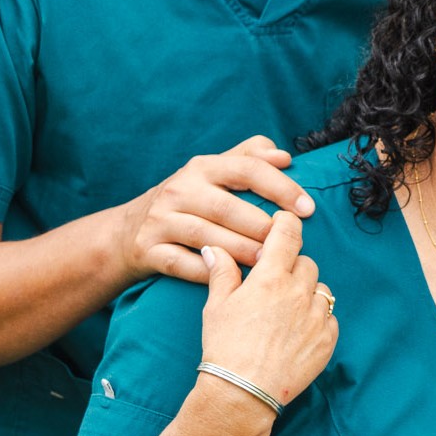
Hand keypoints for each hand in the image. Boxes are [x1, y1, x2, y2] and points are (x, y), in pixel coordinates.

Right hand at [117, 137, 314, 286]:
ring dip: (240, 250)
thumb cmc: (191, 198)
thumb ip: (250, 156)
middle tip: (289, 244)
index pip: (247, 169)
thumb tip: (284, 157)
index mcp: (203, 167)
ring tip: (268, 262)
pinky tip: (233, 278)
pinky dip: (207, 272)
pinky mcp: (148, 250)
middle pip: (226, 207)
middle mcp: (179, 190)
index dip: (281, 187)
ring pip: (205, 236)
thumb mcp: (214, 170)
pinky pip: (181, 263)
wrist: (127, 231)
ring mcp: (160, 221)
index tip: (308, 209)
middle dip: (261, 226)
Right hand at [199, 212, 335, 409]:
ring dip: (307, 294)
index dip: (286, 224)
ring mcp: (317, 316)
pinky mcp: (328, 339)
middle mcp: (299, 292)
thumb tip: (216, 249)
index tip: (282, 224)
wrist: (242, 393)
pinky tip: (297, 333)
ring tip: (285, 314)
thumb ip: (223, 273)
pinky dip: (318, 320)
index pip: (288, 234)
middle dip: (292, 268)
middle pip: (306, 263)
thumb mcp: (216, 307)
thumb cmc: (224, 348)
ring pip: (321, 289)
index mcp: (270, 278)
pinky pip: (330, 318)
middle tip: (274, 286)